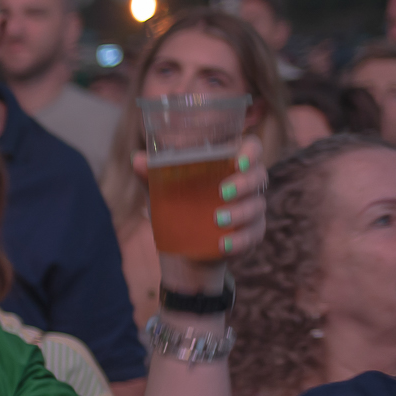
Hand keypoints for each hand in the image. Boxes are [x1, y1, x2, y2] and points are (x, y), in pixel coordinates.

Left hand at [134, 134, 267, 288]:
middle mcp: (247, 184)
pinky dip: (239, 240)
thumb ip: (151, 174)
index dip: (251, 151)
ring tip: (217, 220)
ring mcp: (252, 209)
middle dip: (244, 183)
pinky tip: (223, 245)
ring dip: (239, 213)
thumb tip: (137, 158)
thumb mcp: (162, 190)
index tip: (239, 161)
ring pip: (256, 206)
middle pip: (259, 177)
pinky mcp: (252, 233)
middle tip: (222, 192)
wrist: (183, 246)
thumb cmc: (178, 205)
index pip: (252, 148)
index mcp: (230, 165)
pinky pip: (253, 235)